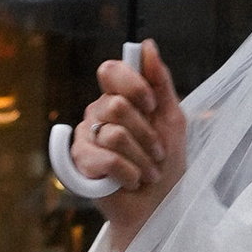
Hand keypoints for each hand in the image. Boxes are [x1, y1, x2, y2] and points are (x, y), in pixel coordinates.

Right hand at [69, 41, 186, 241]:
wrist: (160, 207)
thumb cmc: (167, 164)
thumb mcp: (172, 120)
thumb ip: (160, 82)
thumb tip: (147, 44)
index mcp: (118, 98)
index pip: (111, 70)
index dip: (132, 85)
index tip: (151, 106)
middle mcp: (97, 113)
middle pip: (116, 105)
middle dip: (146, 133)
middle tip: (157, 153)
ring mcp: (85, 137)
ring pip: (113, 133)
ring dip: (141, 157)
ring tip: (148, 172)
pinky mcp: (78, 162)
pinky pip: (103, 158)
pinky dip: (127, 172)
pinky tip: (132, 181)